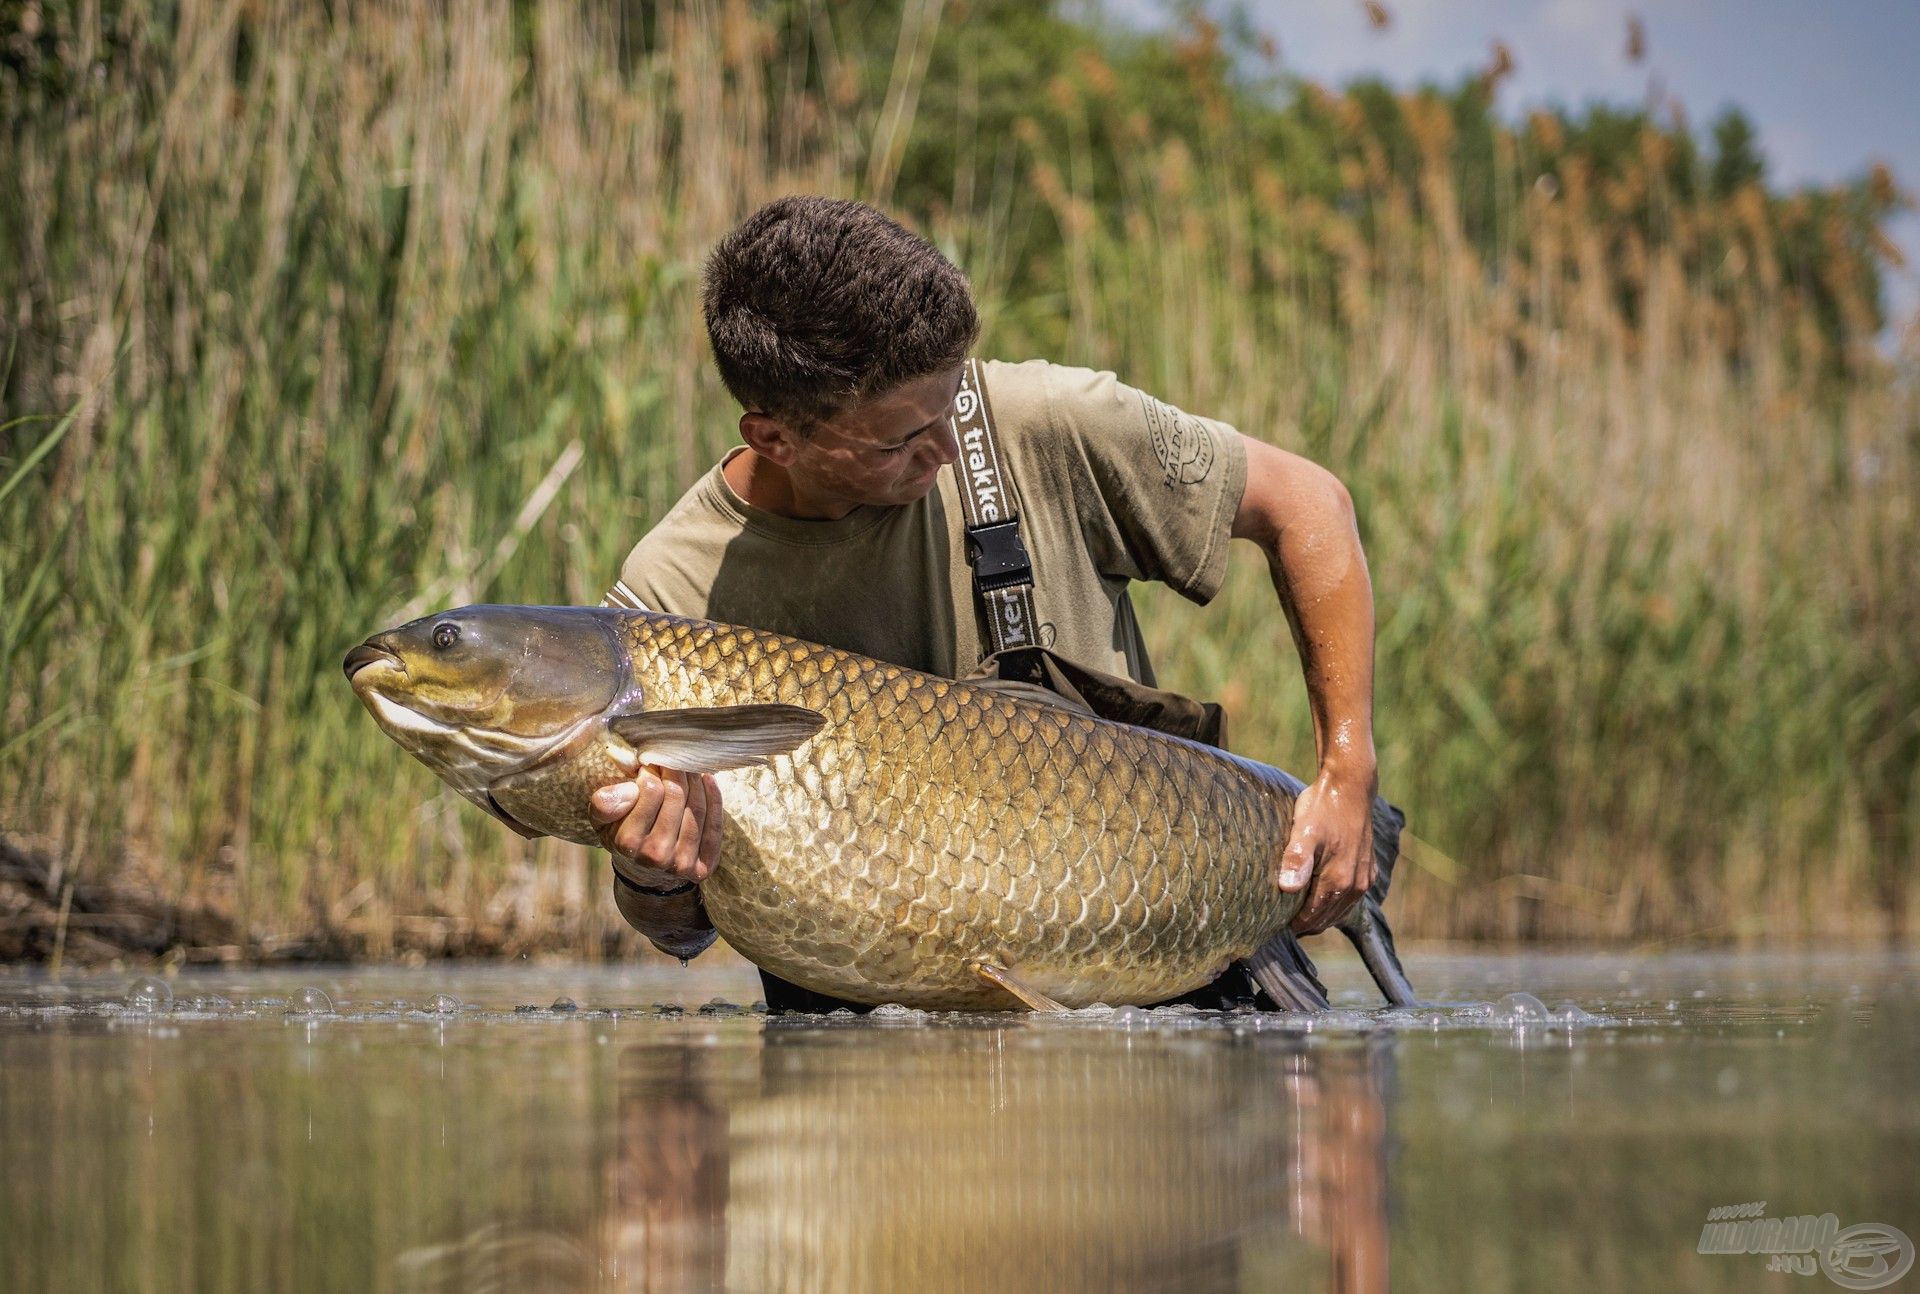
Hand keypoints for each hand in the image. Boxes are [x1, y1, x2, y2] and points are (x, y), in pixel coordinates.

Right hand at [589, 767, 724, 883]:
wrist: (643, 873)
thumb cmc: (622, 835)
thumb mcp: (602, 820)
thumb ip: (605, 803)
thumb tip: (631, 788)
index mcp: (628, 842)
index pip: (651, 792)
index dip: (653, 772)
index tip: (650, 766)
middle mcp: (656, 856)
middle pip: (676, 797)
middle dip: (675, 772)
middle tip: (672, 761)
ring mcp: (682, 864)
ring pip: (697, 808)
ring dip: (695, 781)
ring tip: (688, 768)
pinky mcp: (703, 868)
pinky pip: (714, 826)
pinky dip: (714, 798)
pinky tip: (707, 780)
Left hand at [1276, 768, 1375, 934]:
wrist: (1350, 787)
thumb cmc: (1322, 808)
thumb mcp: (1304, 831)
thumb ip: (1296, 859)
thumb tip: (1287, 888)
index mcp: (1338, 880)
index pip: (1312, 917)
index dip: (1293, 925)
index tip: (1274, 926)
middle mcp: (1355, 885)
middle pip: (1326, 918)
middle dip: (1306, 925)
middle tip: (1282, 924)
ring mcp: (1365, 878)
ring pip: (1339, 911)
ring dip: (1321, 916)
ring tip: (1298, 916)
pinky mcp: (1369, 870)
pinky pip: (1350, 898)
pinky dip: (1335, 903)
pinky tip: (1320, 898)